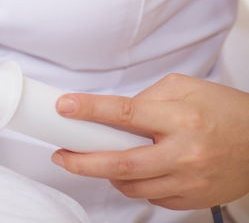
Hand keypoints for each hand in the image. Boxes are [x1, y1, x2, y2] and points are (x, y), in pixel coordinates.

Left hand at [50, 73, 248, 209]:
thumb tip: (117, 112)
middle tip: (61, 155)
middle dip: (84, 161)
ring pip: (133, 186)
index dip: (90, 111)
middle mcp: (183, 153)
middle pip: (122, 163)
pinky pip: (152, 198)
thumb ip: (148, 97)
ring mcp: (188, 181)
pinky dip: (134, 185)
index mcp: (180, 118)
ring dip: (106, 174)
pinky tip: (129, 170)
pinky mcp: (192, 200)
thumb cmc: (225, 110)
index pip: (125, 114)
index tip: (65, 107)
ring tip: (93, 160)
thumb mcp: (185, 87)